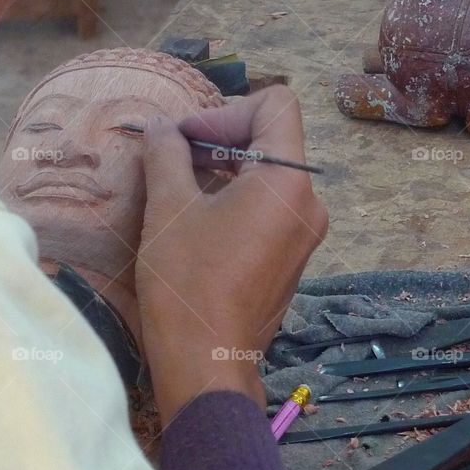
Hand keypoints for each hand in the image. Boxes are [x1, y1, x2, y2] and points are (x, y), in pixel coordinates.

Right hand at [136, 86, 327, 422]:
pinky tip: (197, 217)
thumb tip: (160, 125)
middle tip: (171, 155)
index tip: (185, 138)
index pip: (276, 105)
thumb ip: (167, 153)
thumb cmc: (188, 282)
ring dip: (223, 168)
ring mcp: (304, 234)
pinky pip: (269, 207)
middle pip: (272, 139)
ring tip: (177, 184)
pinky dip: (235, 198)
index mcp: (289, 181)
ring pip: (269, 175)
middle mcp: (309, 203)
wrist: (206, 364)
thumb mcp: (169, 208)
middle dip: (219, 138)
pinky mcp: (291, 257)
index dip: (225, 110)